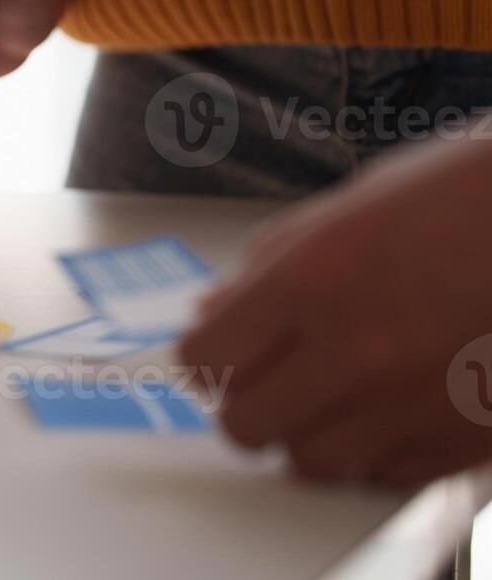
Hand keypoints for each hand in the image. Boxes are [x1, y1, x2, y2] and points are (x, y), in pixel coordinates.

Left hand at [179, 134, 491, 487]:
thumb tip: (216, 312)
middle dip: (251, 400)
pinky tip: (397, 404)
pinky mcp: (464, 440)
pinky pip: (384, 473)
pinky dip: (378, 448)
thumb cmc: (470, 196)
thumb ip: (271, 266)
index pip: (203, 356)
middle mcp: (355, 352)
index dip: (209, 354)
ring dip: (310, 431)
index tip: (224, 349)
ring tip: (340, 391)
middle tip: (276, 376)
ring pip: (310, 461)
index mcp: (311, 282)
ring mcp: (412, 404)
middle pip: (246, 423)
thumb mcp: (351, 207)